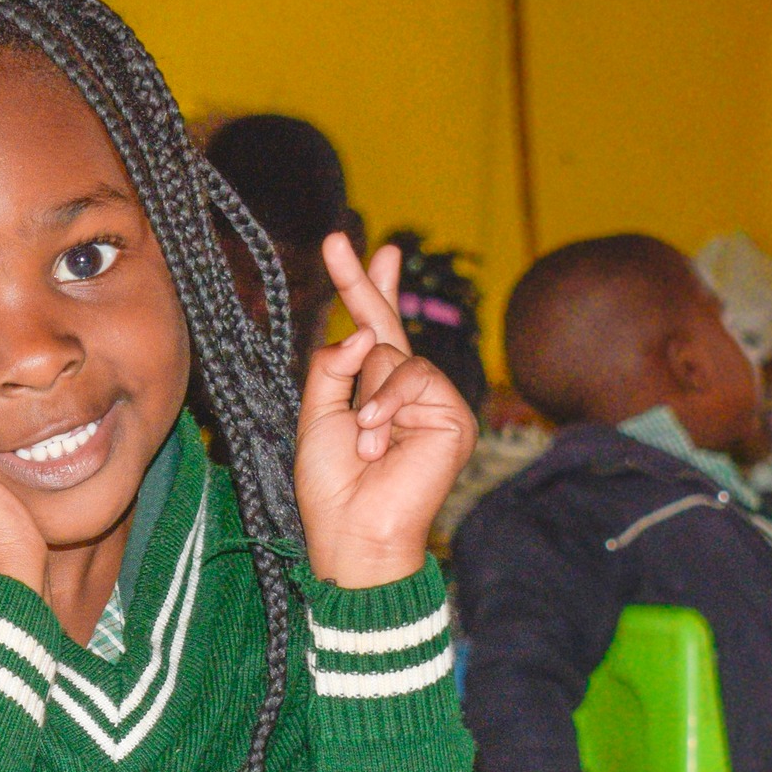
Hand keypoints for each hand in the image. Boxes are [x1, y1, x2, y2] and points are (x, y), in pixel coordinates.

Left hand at [295, 235, 477, 587]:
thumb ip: (332, 368)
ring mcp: (433, 403)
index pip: (373, 330)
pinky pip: (417, 379)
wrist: (354, 532)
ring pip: (396, 358)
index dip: (365, 287)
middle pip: (387, 326)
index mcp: (371, 391)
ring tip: (366, 441)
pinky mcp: (454, 419)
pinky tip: (379, 441)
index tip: (353, 246)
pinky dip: (390, 405)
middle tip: (337, 240)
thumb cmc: (332, 486)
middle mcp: (405, 392)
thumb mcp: (316, 417)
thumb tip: (363, 334)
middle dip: (363, 285)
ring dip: (371, 397)